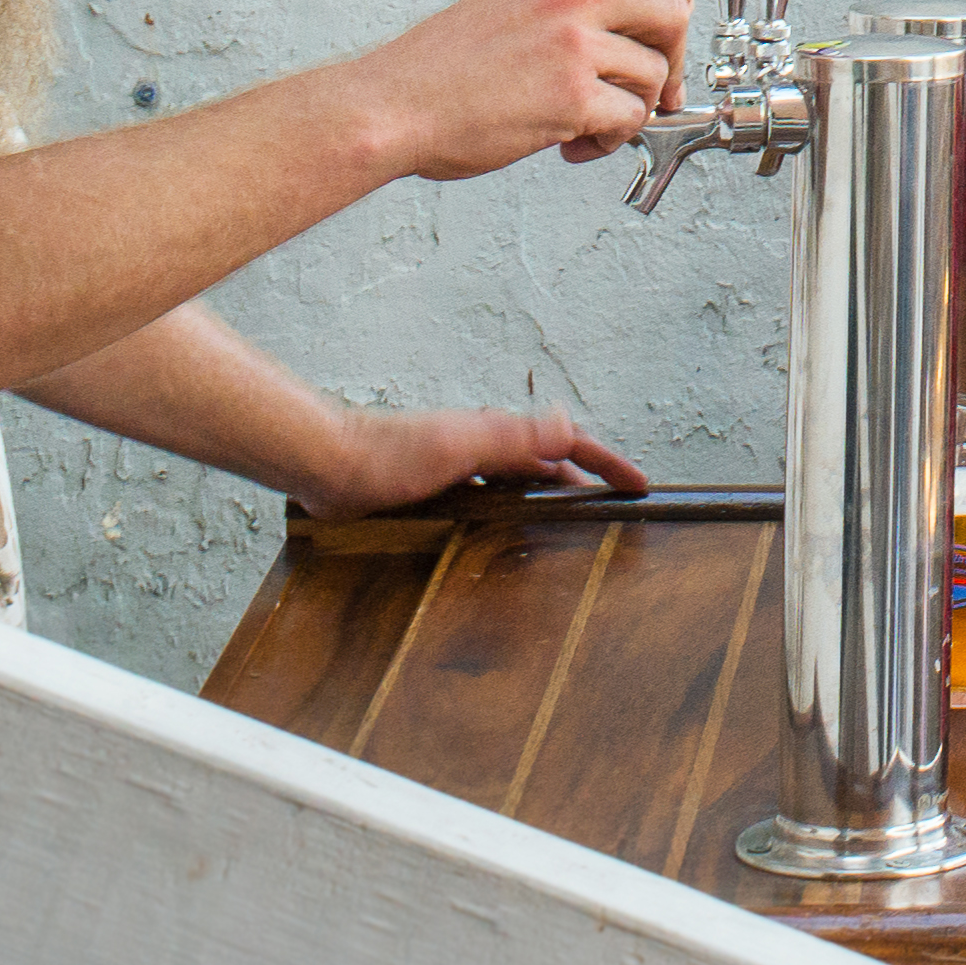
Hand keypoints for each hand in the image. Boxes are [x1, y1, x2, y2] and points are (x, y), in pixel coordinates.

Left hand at [306, 398, 650, 510]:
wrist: (328, 466)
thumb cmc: (389, 454)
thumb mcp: (463, 442)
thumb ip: (515, 434)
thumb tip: (567, 424)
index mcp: (497, 435)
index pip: (568, 444)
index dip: (606, 463)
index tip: (637, 484)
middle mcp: (482, 449)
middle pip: (547, 465)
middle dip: (584, 482)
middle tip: (612, 508)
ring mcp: (458, 471)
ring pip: (517, 486)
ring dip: (546, 501)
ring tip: (569, 529)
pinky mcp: (434, 493)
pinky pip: (486, 505)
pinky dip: (508, 517)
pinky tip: (503, 541)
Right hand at [365, 0, 696, 179]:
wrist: (390, 108)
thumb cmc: (441, 69)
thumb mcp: (510, 1)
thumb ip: (569, 1)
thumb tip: (636, 22)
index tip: (672, 22)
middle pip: (673, 13)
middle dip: (672, 58)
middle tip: (649, 87)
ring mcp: (572, 44)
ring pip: (656, 74)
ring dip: (633, 108)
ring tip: (588, 122)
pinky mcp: (572, 95)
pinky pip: (632, 119)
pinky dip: (610, 140)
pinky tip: (573, 143)